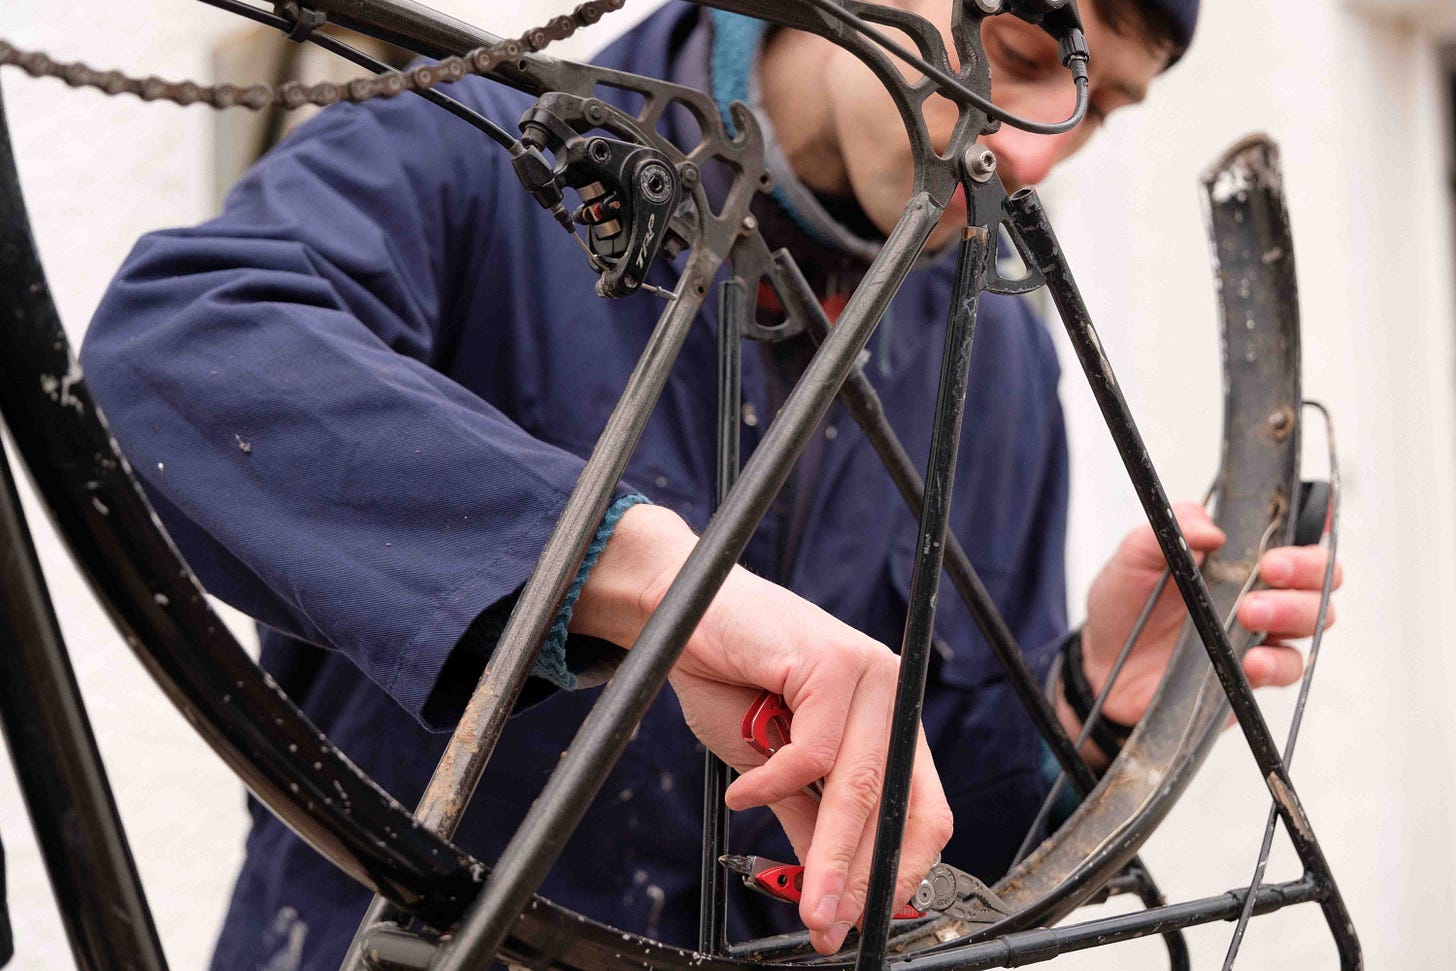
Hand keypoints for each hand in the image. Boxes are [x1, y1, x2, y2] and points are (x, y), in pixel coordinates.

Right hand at [571, 505, 952, 953]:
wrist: (683, 613)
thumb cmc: (731, 682)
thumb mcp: (775, 770)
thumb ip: (808, 820)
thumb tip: (830, 892)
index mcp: (890, 723)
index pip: (922, 812)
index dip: (897, 874)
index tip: (859, 922)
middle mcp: (891, 696)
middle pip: (892, 807)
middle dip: (857, 880)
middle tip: (827, 927)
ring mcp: (868, 673)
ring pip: (858, 786)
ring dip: (825, 854)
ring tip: (801, 897)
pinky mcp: (832, 660)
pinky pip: (812, 752)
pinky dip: (772, 784)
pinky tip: (744, 793)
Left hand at [1073, 502, 1341, 758]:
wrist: (1101, 663)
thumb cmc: (1124, 605)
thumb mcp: (1134, 555)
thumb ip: (1171, 528)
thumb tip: (1211, 529)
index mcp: (1239, 556)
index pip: (1294, 535)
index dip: (1310, 528)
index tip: (1281, 533)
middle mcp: (1261, 591)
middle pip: (1320, 577)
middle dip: (1304, 570)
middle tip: (1268, 571)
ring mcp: (1260, 634)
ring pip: (1314, 619)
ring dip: (1291, 612)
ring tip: (1249, 613)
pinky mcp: (1254, 674)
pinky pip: (1287, 668)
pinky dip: (1275, 663)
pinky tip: (1251, 660)